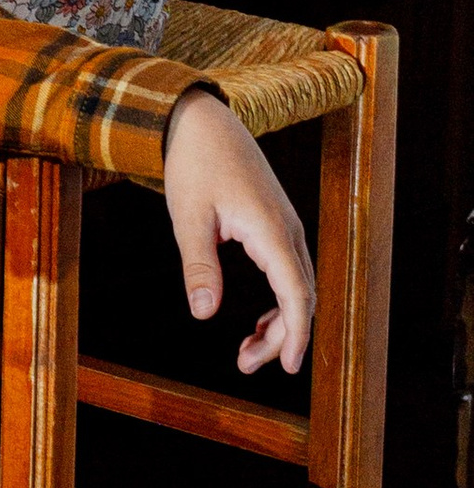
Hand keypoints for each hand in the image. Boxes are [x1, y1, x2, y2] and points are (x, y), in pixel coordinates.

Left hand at [163, 88, 314, 373]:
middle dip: (281, 337)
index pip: (296, 293)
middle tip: (246, 365)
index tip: (286, 367)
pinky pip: (288, 271)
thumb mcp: (188, 217)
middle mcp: (287, 229)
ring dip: (280, 322)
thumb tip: (204, 314)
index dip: (295, 333)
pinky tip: (258, 322)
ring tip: (248, 353)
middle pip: (300, 296)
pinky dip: (279, 302)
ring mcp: (285, 226)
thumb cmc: (193, 164)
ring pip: (297, 286)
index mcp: (270, 229)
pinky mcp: (275, 224)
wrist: (202, 120)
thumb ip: (198, 266)